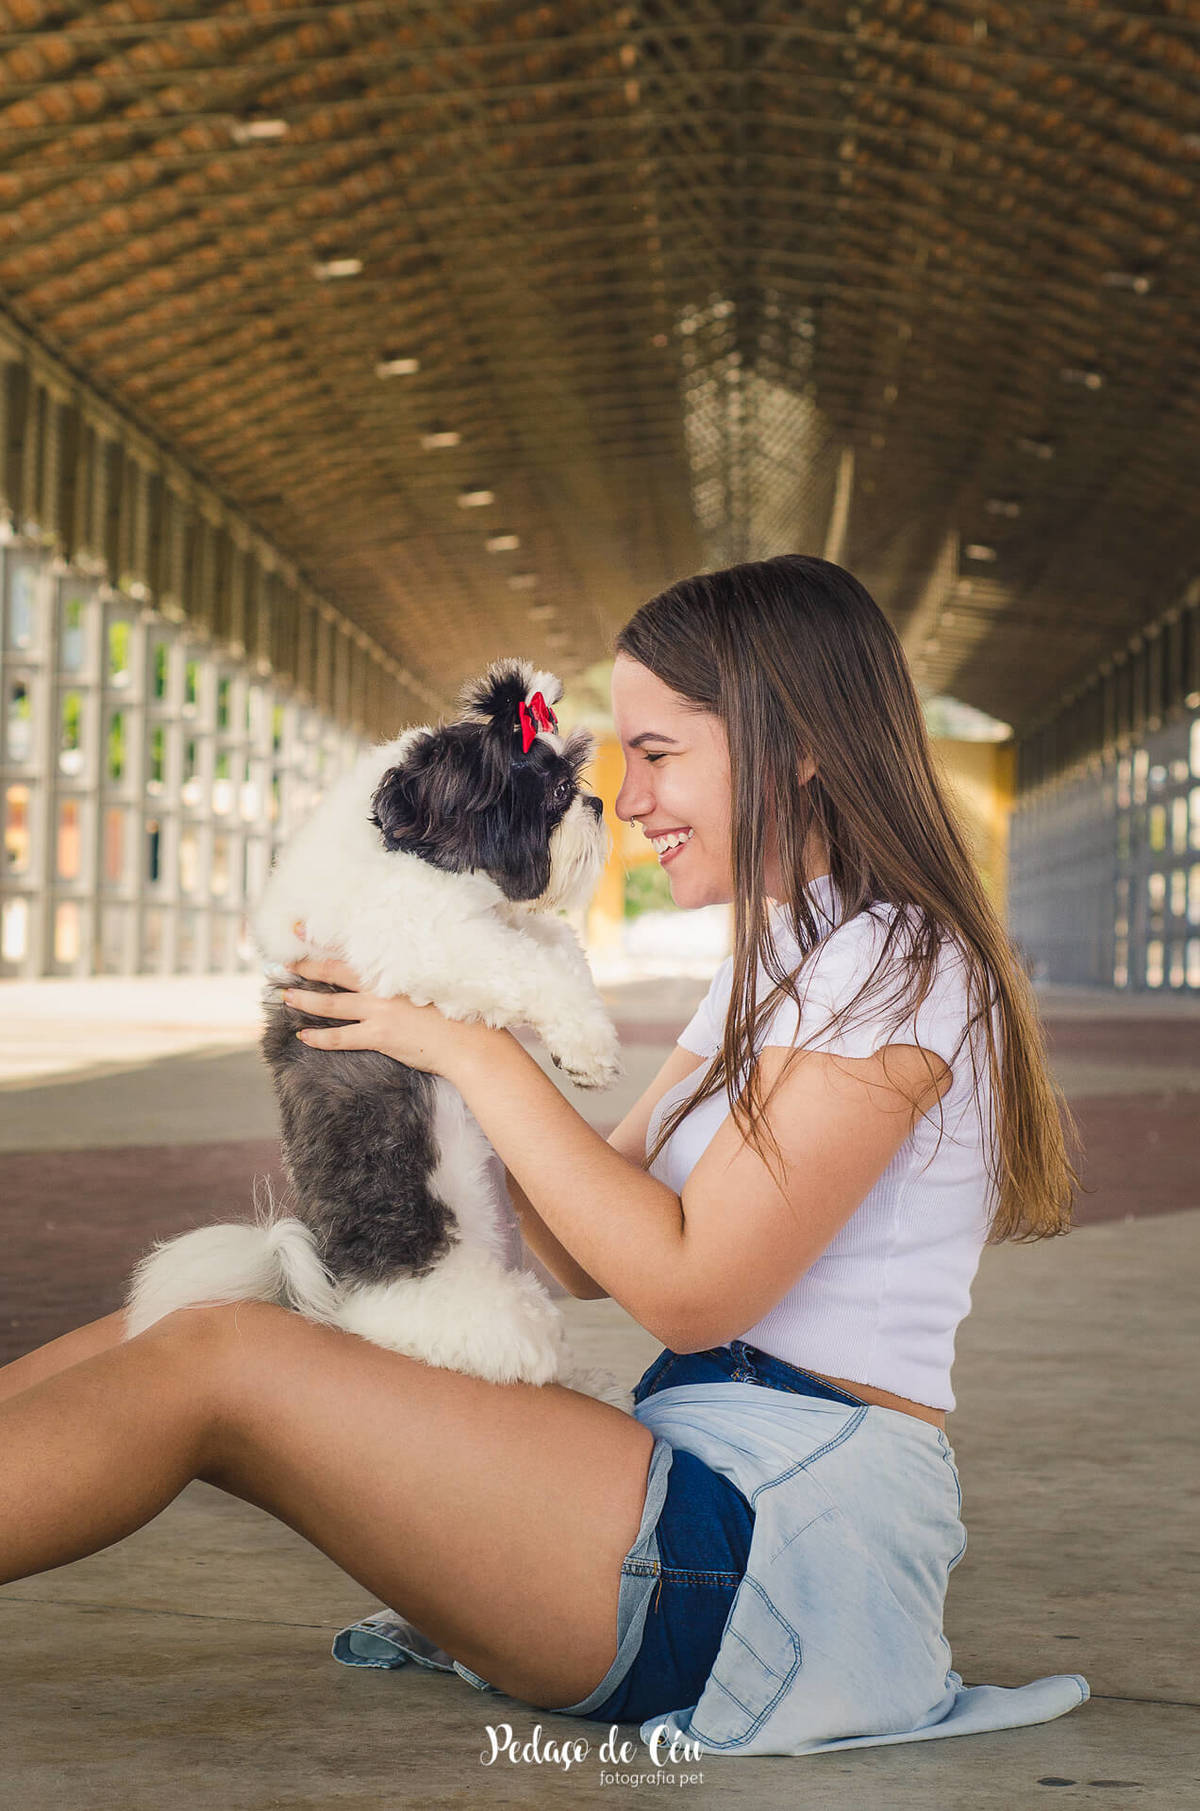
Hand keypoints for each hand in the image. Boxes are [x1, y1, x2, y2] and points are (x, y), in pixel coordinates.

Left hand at [280, 925, 500, 1079]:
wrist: (469, 1042)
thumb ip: (407, 975)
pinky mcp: (380, 1036)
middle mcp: (383, 987)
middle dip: (306, 965)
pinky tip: (304, 1035)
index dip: (323, 939)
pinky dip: (321, 1037)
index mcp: (394, 969)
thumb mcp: (431, 982)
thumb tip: (389, 970)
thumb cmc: (457, 1012)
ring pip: (332, 1003)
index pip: (352, 949)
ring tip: (285, 996)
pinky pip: (342, 1037)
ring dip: (305, 999)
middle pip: (335, 972)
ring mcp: (379, 1012)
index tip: (300, 929)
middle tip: (283, 961)